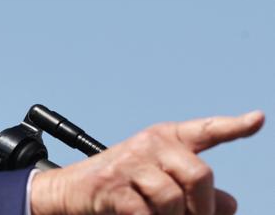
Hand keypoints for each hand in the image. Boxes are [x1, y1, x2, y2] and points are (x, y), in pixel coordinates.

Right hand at [30, 111, 264, 214]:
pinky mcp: (111, 184)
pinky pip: (144, 213)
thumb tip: (230, 203)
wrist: (70, 190)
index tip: (258, 120)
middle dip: (202, 208)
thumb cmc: (120, 186)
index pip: (205, 130)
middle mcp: (149, 144)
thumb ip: (194, 191)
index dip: (233, 126)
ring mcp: (129, 162)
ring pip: (173, 199)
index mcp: (165, 138)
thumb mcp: (159, 182)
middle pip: (199, 174)